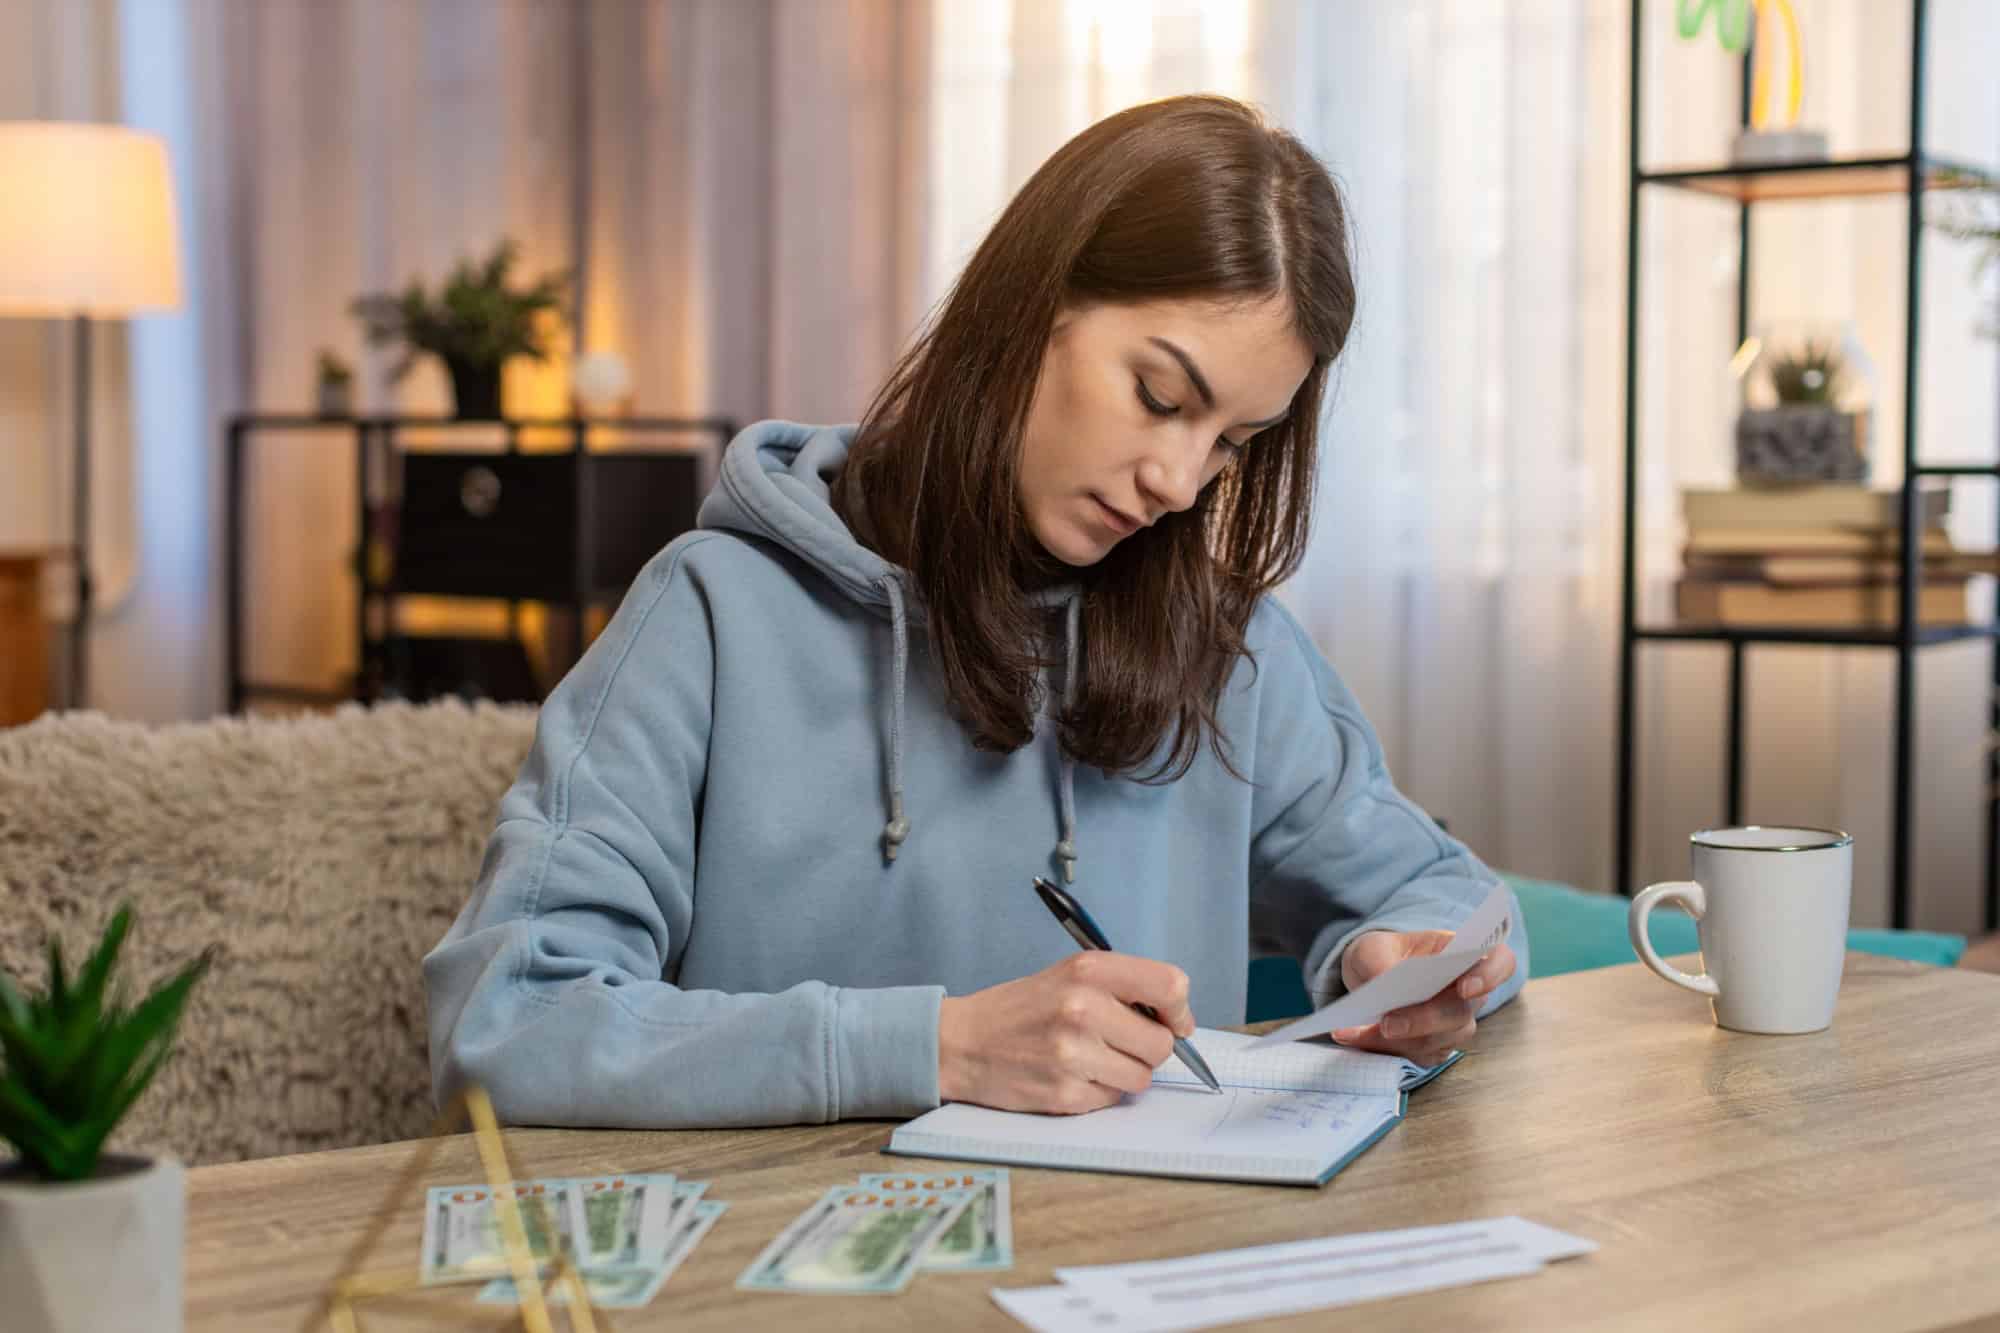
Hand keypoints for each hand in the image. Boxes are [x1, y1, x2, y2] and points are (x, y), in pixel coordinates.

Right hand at [937, 952, 1194, 1114]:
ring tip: (1091, 1059)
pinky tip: (1071, 1076)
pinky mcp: (1065, 1093)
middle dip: (1148, 1048)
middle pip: (1162, 1043)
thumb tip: (1176, 1019)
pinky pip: (1112, 1099)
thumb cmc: (1021, 1008)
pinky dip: (1099, 1092)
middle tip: (1119, 1043)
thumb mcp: (1068, 975)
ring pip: (1142, 1077)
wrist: (961, 1043)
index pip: (1170, 985)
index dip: (1179, 1009)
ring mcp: (1074, 1054)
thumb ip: (1121, 988)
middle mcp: (1083, 1008)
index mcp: (1088, 970)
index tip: (1174, 1020)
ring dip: (1124, 1073)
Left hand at [1331, 929, 1516, 1065]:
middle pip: (1461, 1013)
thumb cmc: (1382, 955)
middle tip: (1387, 1023)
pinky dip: (1384, 1050)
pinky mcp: (1434, 1047)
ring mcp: (1453, 1024)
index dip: (1490, 976)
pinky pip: (1417, 1057)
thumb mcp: (1372, 947)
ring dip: (1397, 1041)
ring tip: (1355, 1031)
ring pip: (1439, 1042)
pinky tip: (1354, 1038)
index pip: (1500, 962)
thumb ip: (1378, 960)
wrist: (1368, 978)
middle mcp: (1467, 993)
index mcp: (1461, 955)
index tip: (1464, 988)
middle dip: (1423, 1021)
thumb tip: (1383, 982)